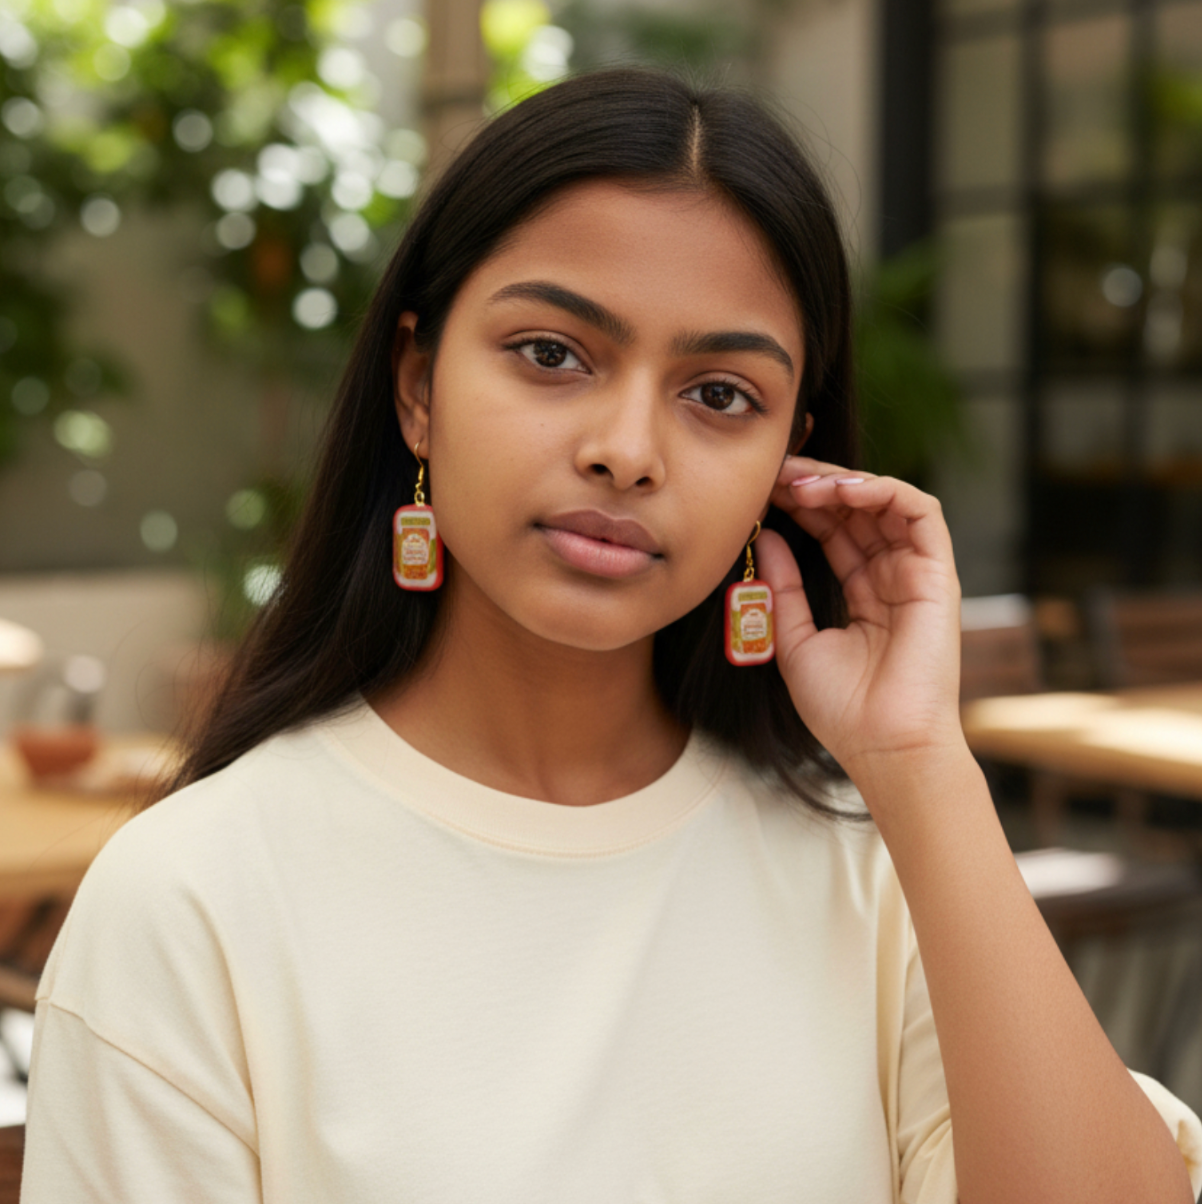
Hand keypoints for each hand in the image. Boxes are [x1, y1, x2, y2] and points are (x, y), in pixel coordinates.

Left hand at [758, 455, 964, 779]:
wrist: (883, 747)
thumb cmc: (842, 708)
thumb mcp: (794, 640)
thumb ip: (783, 588)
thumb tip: (766, 537)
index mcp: (864, 593)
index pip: (835, 530)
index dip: (802, 505)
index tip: (764, 490)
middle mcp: (893, 577)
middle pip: (858, 510)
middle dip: (816, 484)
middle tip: (776, 472)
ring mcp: (917, 574)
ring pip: (887, 502)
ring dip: (843, 482)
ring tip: (800, 481)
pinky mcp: (938, 574)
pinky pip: (920, 513)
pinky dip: (883, 490)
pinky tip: (841, 490)